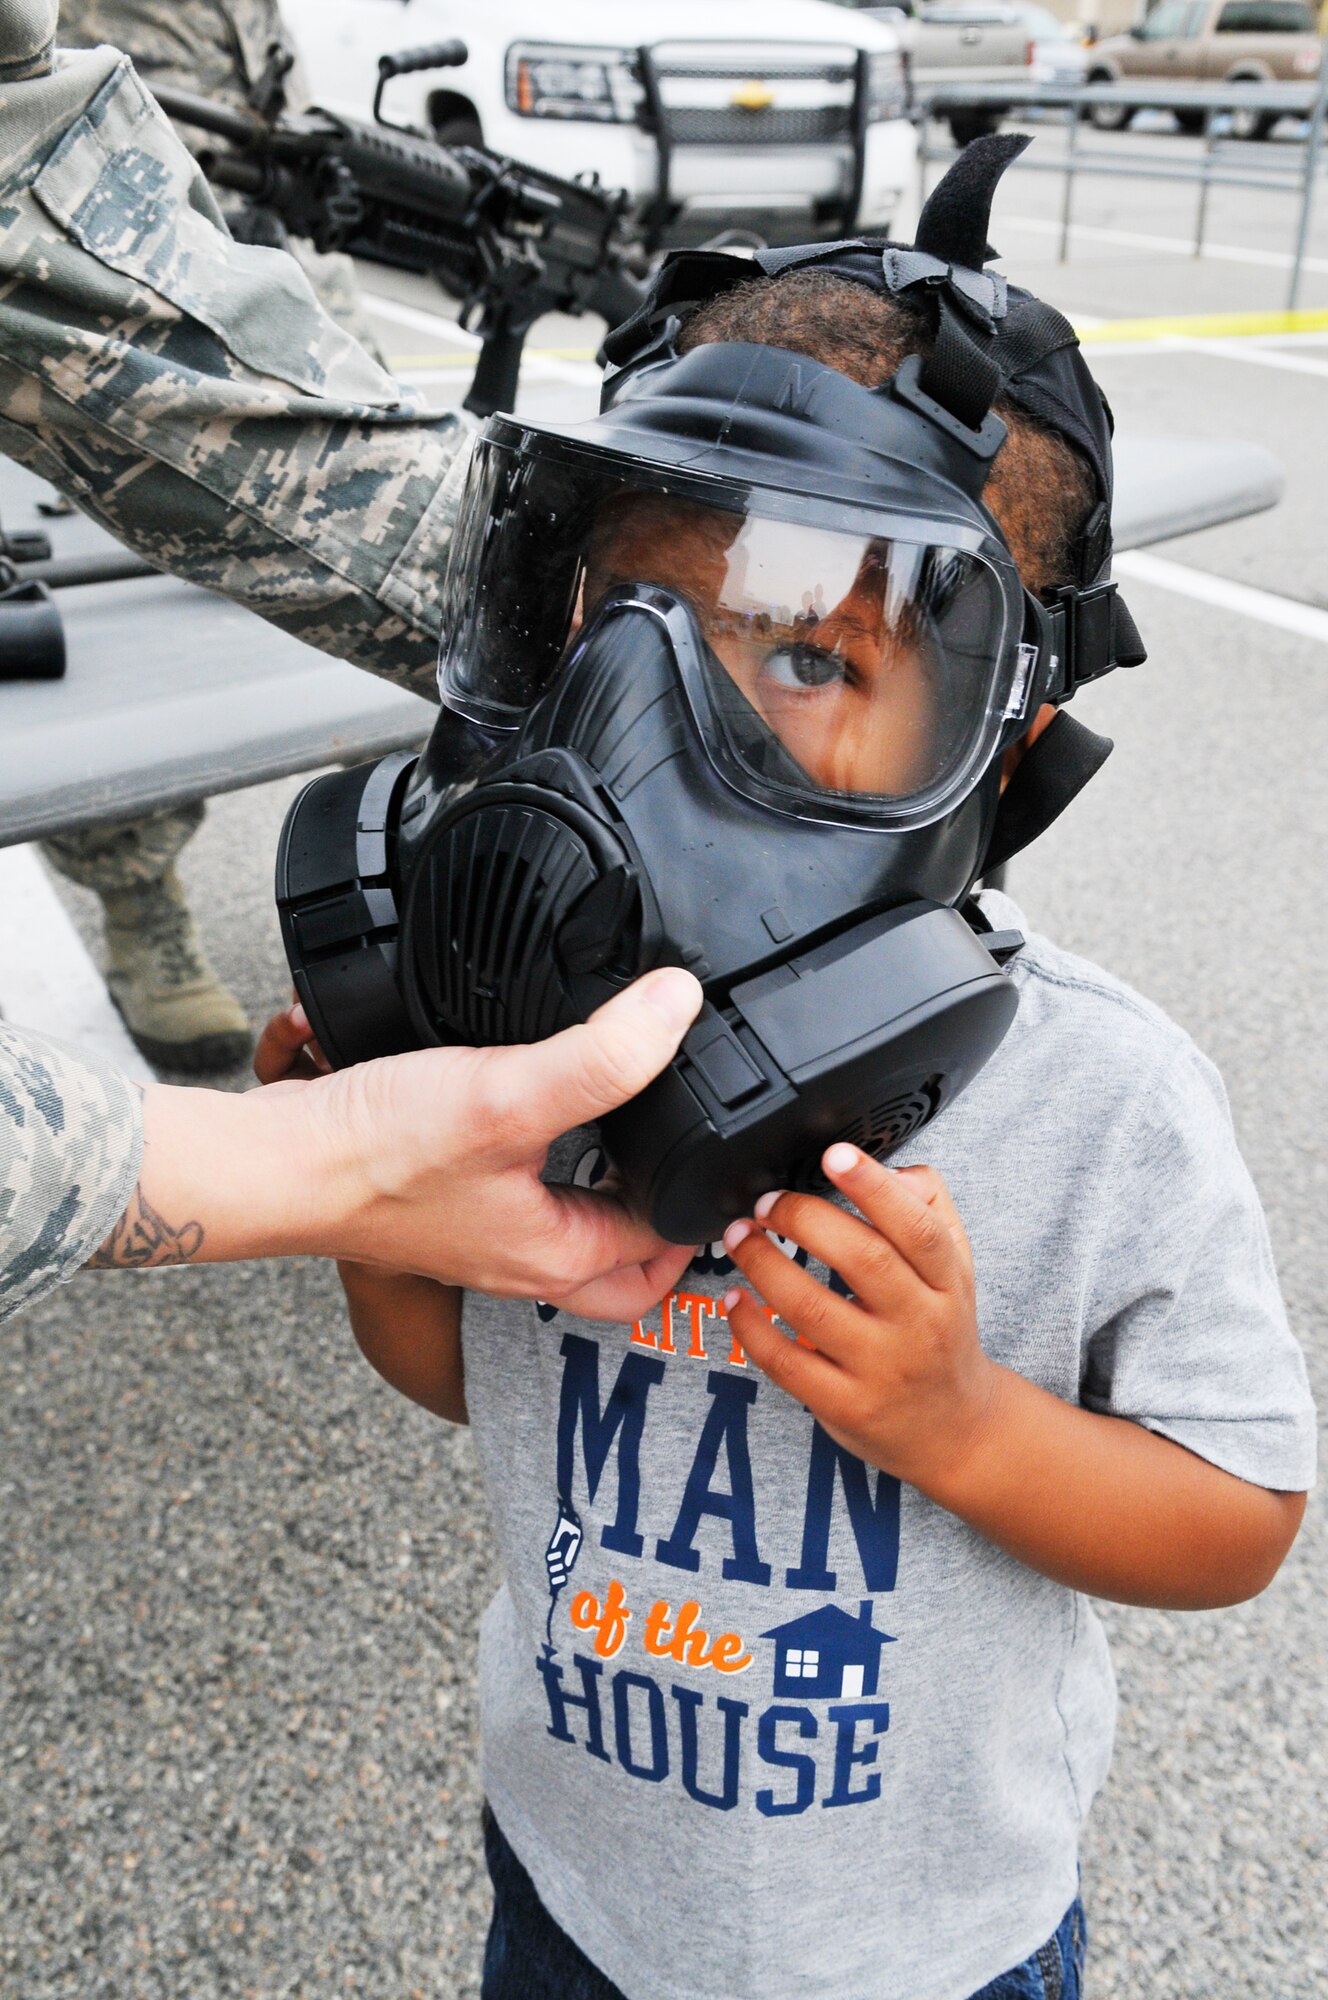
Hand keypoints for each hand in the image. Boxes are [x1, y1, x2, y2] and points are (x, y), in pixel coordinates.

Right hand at [268, 969, 701, 1318]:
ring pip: (569, 1226)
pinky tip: (540, 1103)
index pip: (668, 1242)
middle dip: (667, 1228)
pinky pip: (516, 1194)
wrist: (272, 1163)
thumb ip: (602, 1056)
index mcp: (558, 1255)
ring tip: (639, 1128)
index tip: (736, 1146)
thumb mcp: (509, 1095)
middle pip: (622, 1265)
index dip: (707, 1193)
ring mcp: (478, 1232)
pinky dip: (545, 1162)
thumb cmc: (378, 1155)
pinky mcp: (440, 1199)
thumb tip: (678, 1005)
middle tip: (695, 1168)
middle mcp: (521, 1256)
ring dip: (608, 1190)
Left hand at [721, 1144, 998, 1495]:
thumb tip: (890, 1168)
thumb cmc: (942, 1331)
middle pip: (864, 1260)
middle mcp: (920, 1325)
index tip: (834, 1154)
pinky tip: (735, 1298)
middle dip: (803, 1219)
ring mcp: (881, 1370)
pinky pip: (786, 1362)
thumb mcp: (955, 1270)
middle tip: (766, 1202)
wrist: (954, 1429)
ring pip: (813, 1308)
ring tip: (739, 1237)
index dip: (875, 1187)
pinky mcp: (845, 1405)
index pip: (918, 1228)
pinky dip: (751, 1327)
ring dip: (764, 1264)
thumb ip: (929, 1209)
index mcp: (947, 1283)